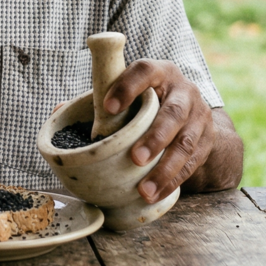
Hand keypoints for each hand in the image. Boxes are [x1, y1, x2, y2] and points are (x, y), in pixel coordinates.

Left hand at [102, 60, 213, 203]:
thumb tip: (59, 111)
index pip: (145, 71)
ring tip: (145, 189)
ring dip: (165, 168)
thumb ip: (99, 100)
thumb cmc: (148, 103)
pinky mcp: (206, 141)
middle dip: (155, 137)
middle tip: (135, 157)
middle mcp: (183, 92)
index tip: (106, 108)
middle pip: (173, 113)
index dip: (127, 87)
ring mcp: (198, 117)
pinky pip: (191, 164)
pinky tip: (156, 194)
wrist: (193, 115)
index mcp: (159, 73)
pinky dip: (173, 181)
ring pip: (185, 143)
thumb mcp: (129, 94)